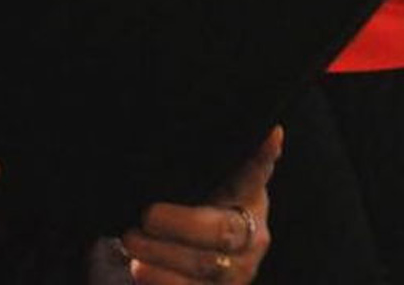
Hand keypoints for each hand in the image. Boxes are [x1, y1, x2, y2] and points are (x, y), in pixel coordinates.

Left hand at [119, 128, 279, 283]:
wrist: (169, 270)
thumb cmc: (178, 227)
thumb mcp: (190, 197)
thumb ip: (194, 174)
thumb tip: (214, 137)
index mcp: (248, 200)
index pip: (256, 175)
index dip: (264, 157)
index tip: (271, 134)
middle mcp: (252, 237)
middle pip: (224, 229)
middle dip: (182, 223)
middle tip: (147, 215)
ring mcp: (238, 272)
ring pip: (205, 264)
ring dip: (162, 254)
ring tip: (132, 242)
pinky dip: (162, 282)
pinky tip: (140, 269)